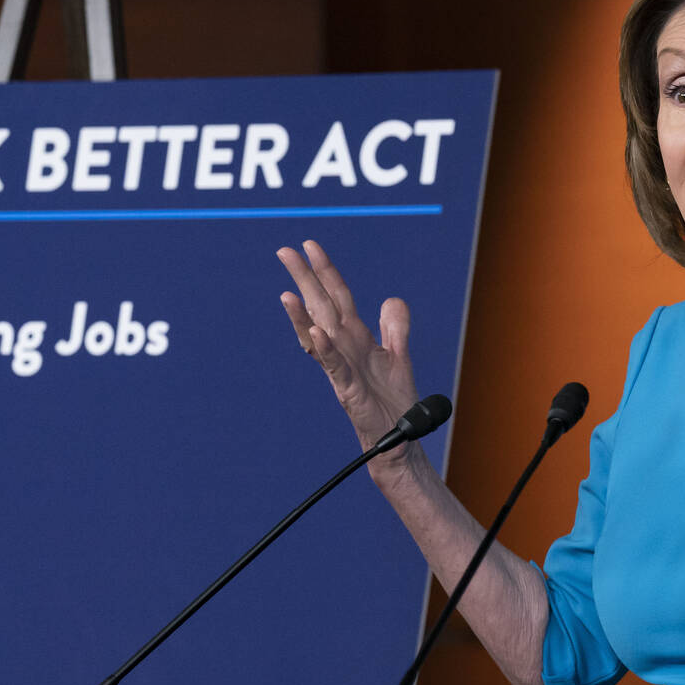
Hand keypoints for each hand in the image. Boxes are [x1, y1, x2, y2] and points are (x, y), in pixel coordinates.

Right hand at [277, 239, 421, 462]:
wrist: (400, 439)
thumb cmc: (393, 402)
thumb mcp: (399, 356)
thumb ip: (395, 327)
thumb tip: (391, 299)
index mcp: (355, 338)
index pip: (337, 296)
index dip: (325, 270)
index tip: (310, 245)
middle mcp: (344, 349)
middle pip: (321, 306)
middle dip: (304, 278)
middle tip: (284, 251)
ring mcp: (343, 369)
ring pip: (318, 335)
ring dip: (302, 314)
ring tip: (287, 291)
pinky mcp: (349, 390)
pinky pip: (335, 367)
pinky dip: (325, 350)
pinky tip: (316, 334)